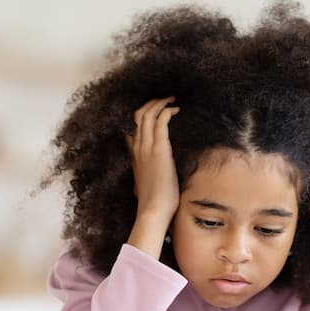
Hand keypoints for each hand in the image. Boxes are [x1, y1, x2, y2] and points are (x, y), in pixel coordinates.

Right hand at [125, 97, 179, 257]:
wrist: (153, 210)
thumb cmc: (154, 201)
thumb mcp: (146, 184)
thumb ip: (148, 174)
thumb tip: (154, 174)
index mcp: (134, 155)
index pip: (132, 128)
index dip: (143, 116)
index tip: (157, 113)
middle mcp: (137, 148)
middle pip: (139, 115)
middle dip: (152, 104)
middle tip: (166, 100)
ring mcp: (146, 147)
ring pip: (147, 114)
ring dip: (160, 103)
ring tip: (173, 100)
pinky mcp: (159, 149)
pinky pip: (160, 121)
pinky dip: (167, 111)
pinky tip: (176, 110)